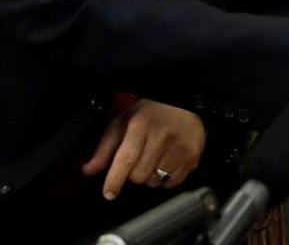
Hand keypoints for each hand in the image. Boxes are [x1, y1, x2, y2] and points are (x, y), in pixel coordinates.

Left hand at [82, 98, 204, 199]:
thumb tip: (89, 170)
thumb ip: (105, 148)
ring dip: (151, 176)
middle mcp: (162, 137)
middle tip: (140, 158)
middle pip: (139, 175)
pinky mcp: (191, 157)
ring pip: (155, 181)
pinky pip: (172, 183)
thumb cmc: (151, 113)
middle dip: (134, 173)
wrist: (184, 103)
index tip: (109, 193)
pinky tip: (167, 162)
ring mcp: (179, 148)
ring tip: (155, 158)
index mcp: (141, 126)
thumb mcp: (123, 122)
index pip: (126, 159)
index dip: (115, 180)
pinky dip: (166, 179)